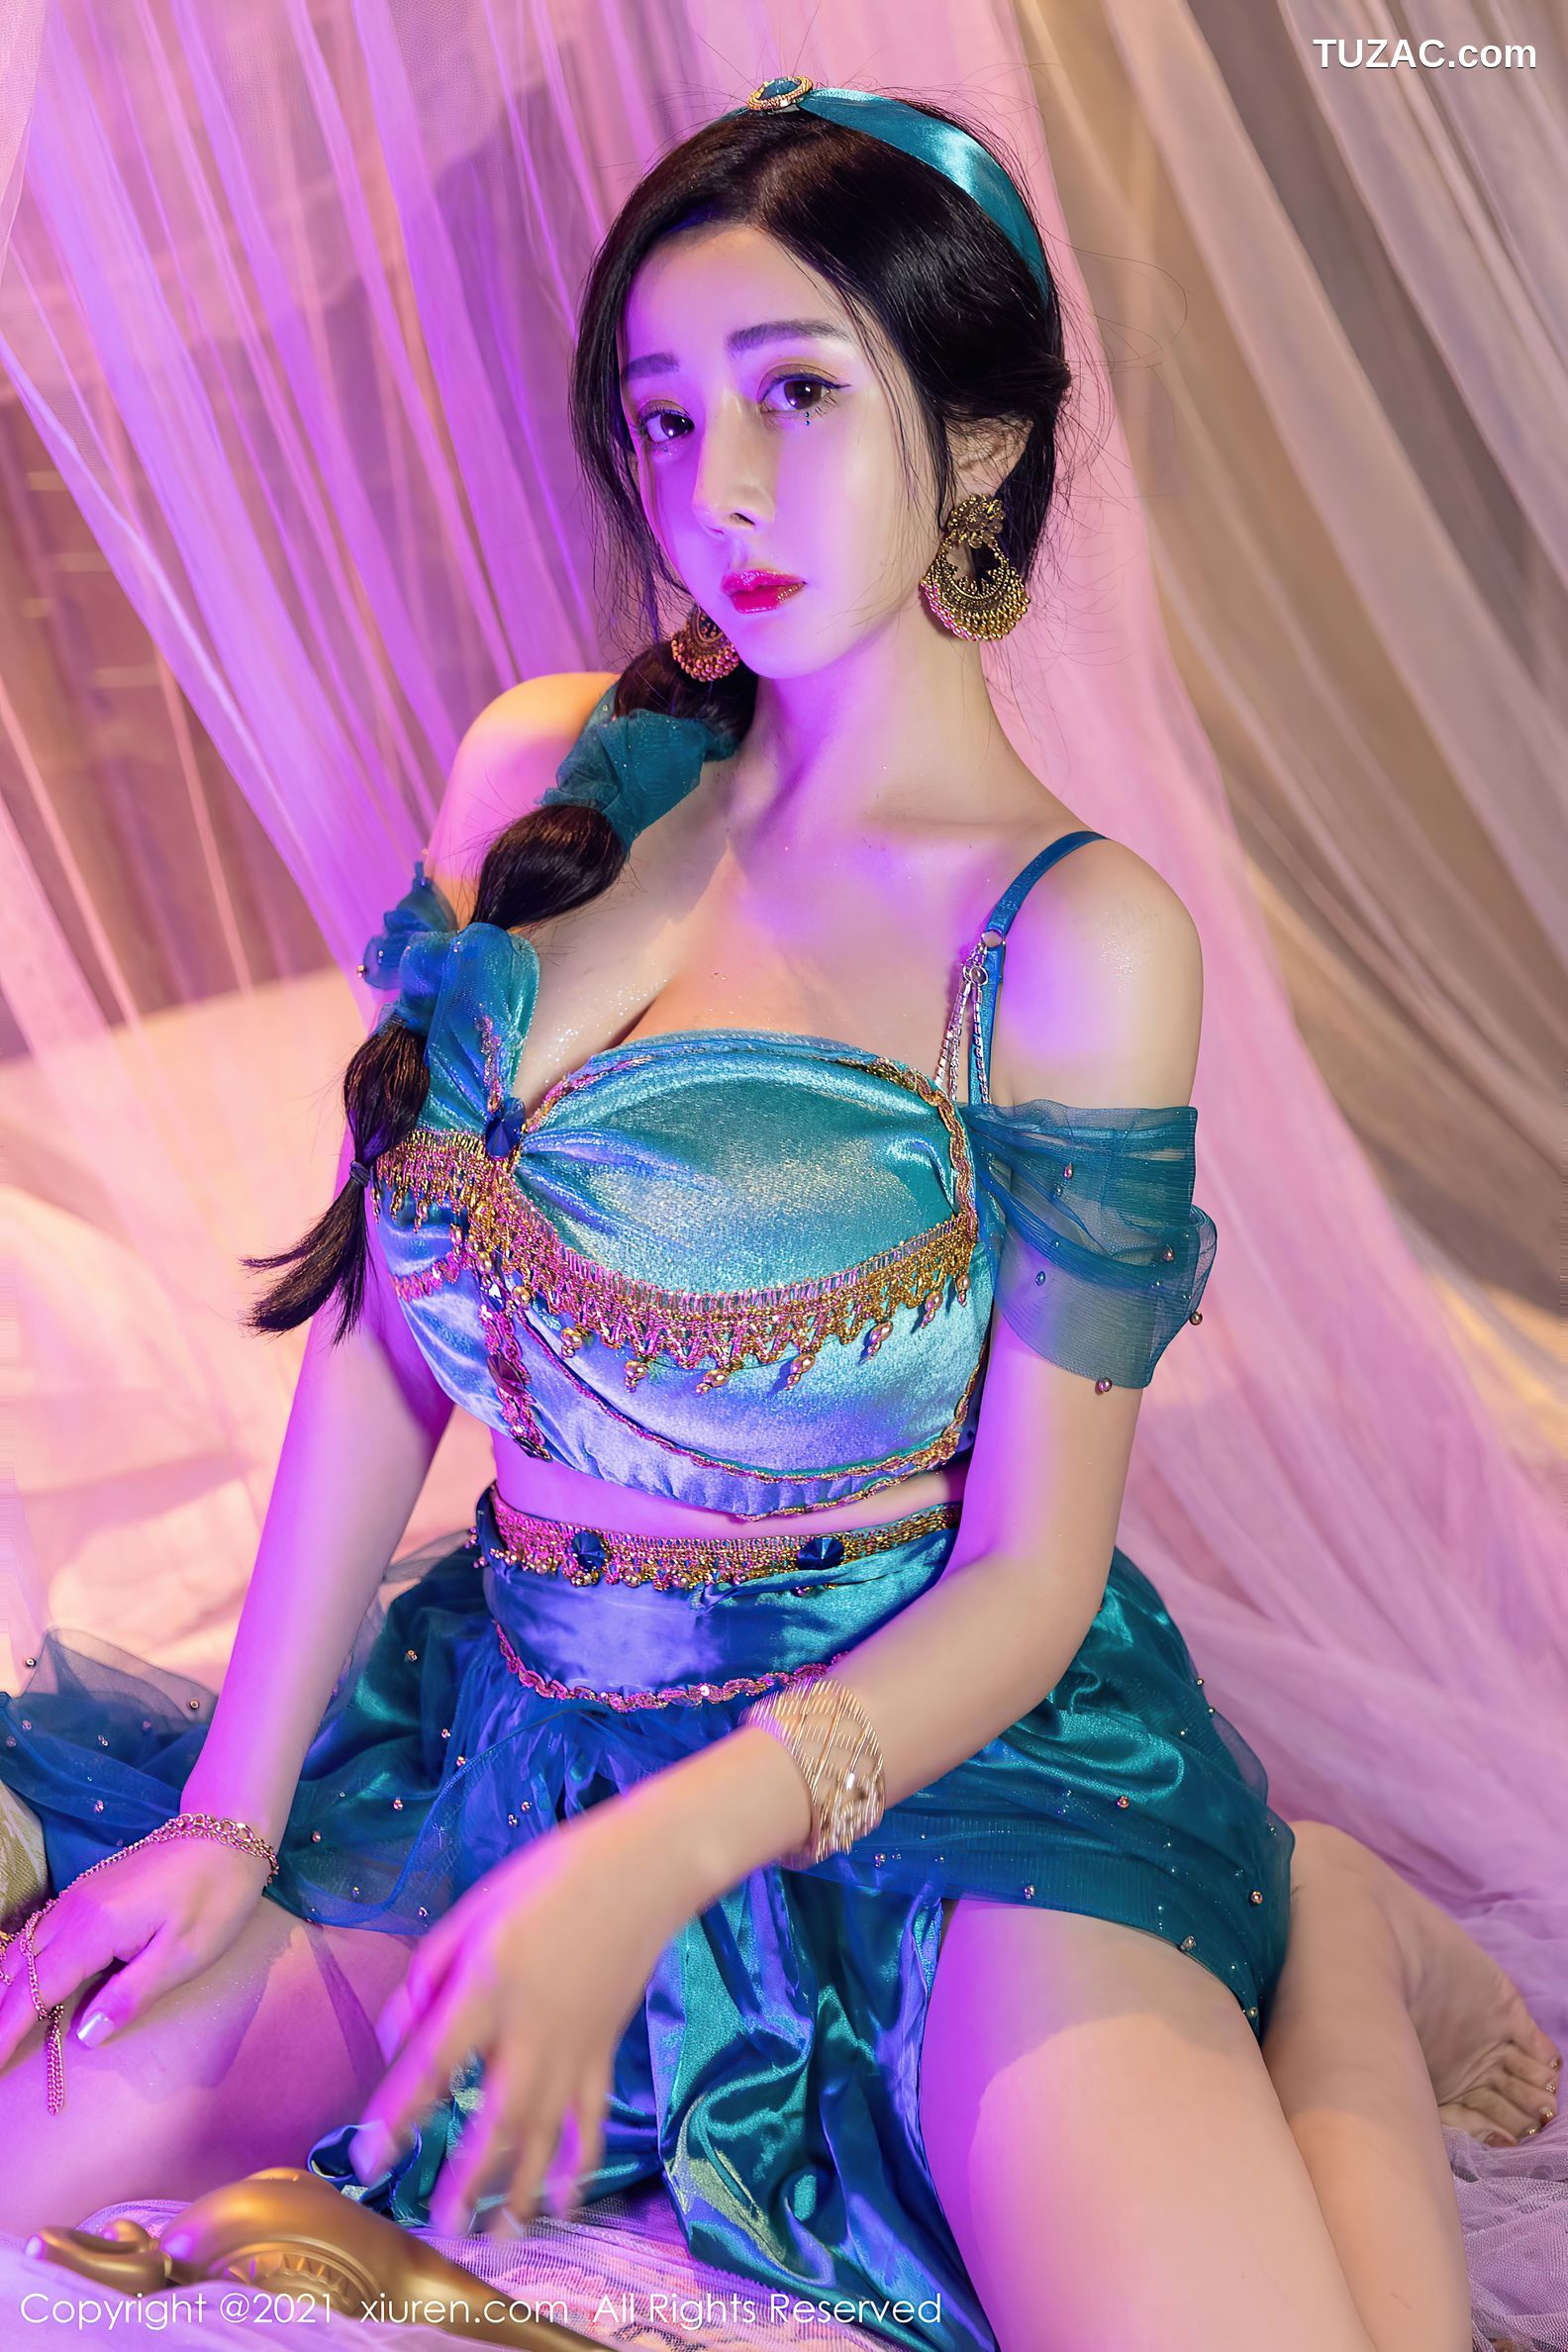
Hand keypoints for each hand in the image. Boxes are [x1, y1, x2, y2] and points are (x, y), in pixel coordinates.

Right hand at [0, 1837, 272, 2069]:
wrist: (227, 1830)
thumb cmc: (217, 1896)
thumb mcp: (185, 1954)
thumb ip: (131, 1996)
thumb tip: (85, 2036)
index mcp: (95, 1928)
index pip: (36, 1990)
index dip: (7, 2031)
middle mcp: (75, 1910)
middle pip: (18, 1969)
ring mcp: (79, 1896)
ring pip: (23, 1948)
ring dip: (7, 1989)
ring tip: (4, 2027)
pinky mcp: (88, 1891)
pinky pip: (40, 1932)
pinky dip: (23, 1964)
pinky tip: (26, 1984)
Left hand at [350, 1803, 690, 2232]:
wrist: (644, 1870)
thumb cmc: (552, 1876)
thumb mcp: (476, 1907)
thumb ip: (430, 1972)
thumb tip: (398, 2035)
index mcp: (487, 1989)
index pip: (431, 2068)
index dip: (397, 2119)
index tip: (369, 2158)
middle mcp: (529, 2033)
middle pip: (491, 2125)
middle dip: (463, 2181)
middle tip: (438, 2225)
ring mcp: (573, 2050)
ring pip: (542, 2138)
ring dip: (517, 2192)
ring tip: (494, 2237)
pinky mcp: (603, 2053)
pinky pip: (589, 2123)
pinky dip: (578, 2168)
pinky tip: (564, 2203)